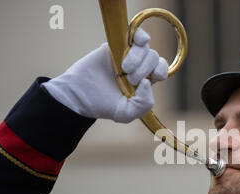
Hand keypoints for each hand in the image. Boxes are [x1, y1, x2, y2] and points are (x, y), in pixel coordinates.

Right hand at [42, 28, 167, 122]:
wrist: (79, 94)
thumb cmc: (103, 105)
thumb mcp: (127, 113)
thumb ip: (144, 104)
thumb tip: (148, 82)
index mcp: (144, 81)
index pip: (161, 70)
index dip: (159, 72)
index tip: (145, 81)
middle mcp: (138, 66)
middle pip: (154, 57)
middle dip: (144, 69)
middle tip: (130, 79)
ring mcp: (128, 53)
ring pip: (145, 47)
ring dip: (138, 57)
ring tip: (123, 69)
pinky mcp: (115, 44)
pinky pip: (136, 33)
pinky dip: (140, 37)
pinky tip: (135, 43)